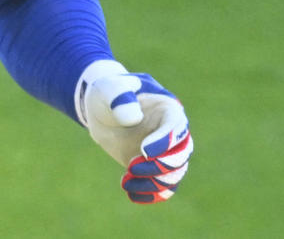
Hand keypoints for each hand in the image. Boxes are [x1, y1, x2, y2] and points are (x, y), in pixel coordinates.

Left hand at [78, 60, 192, 203]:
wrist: (103, 111)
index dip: (164, 141)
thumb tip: (132, 118)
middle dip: (159, 165)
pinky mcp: (155, 169)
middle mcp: (173, 134)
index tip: (144, 151)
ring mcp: (166, 153)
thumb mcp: (109, 89)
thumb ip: (120, 97)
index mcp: (168, 110)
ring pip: (174, 175)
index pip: (176, 128)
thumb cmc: (109, 94)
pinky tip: (131, 194)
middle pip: (181, 155)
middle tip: (131, 166)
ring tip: (125, 182)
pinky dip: (151, 194)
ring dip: (153, 183)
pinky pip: (163, 187)